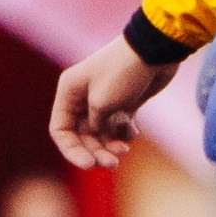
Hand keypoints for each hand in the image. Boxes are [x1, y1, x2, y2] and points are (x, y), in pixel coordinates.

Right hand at [50, 36, 176, 170]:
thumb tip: (96, 134)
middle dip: (96, 151)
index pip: (60, 130)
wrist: (155, 52)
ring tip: (124, 150)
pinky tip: (134, 130)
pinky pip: (118, 128)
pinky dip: (125, 134)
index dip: (72, 151)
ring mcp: (103, 101)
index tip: (90, 164)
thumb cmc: (124, 73)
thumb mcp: (102, 103)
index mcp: (69, 92)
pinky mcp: (123, 104)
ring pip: (101, 135)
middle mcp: (82, 98)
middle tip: (113, 163)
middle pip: (82, 137)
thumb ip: (94, 125)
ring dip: (110, 146)